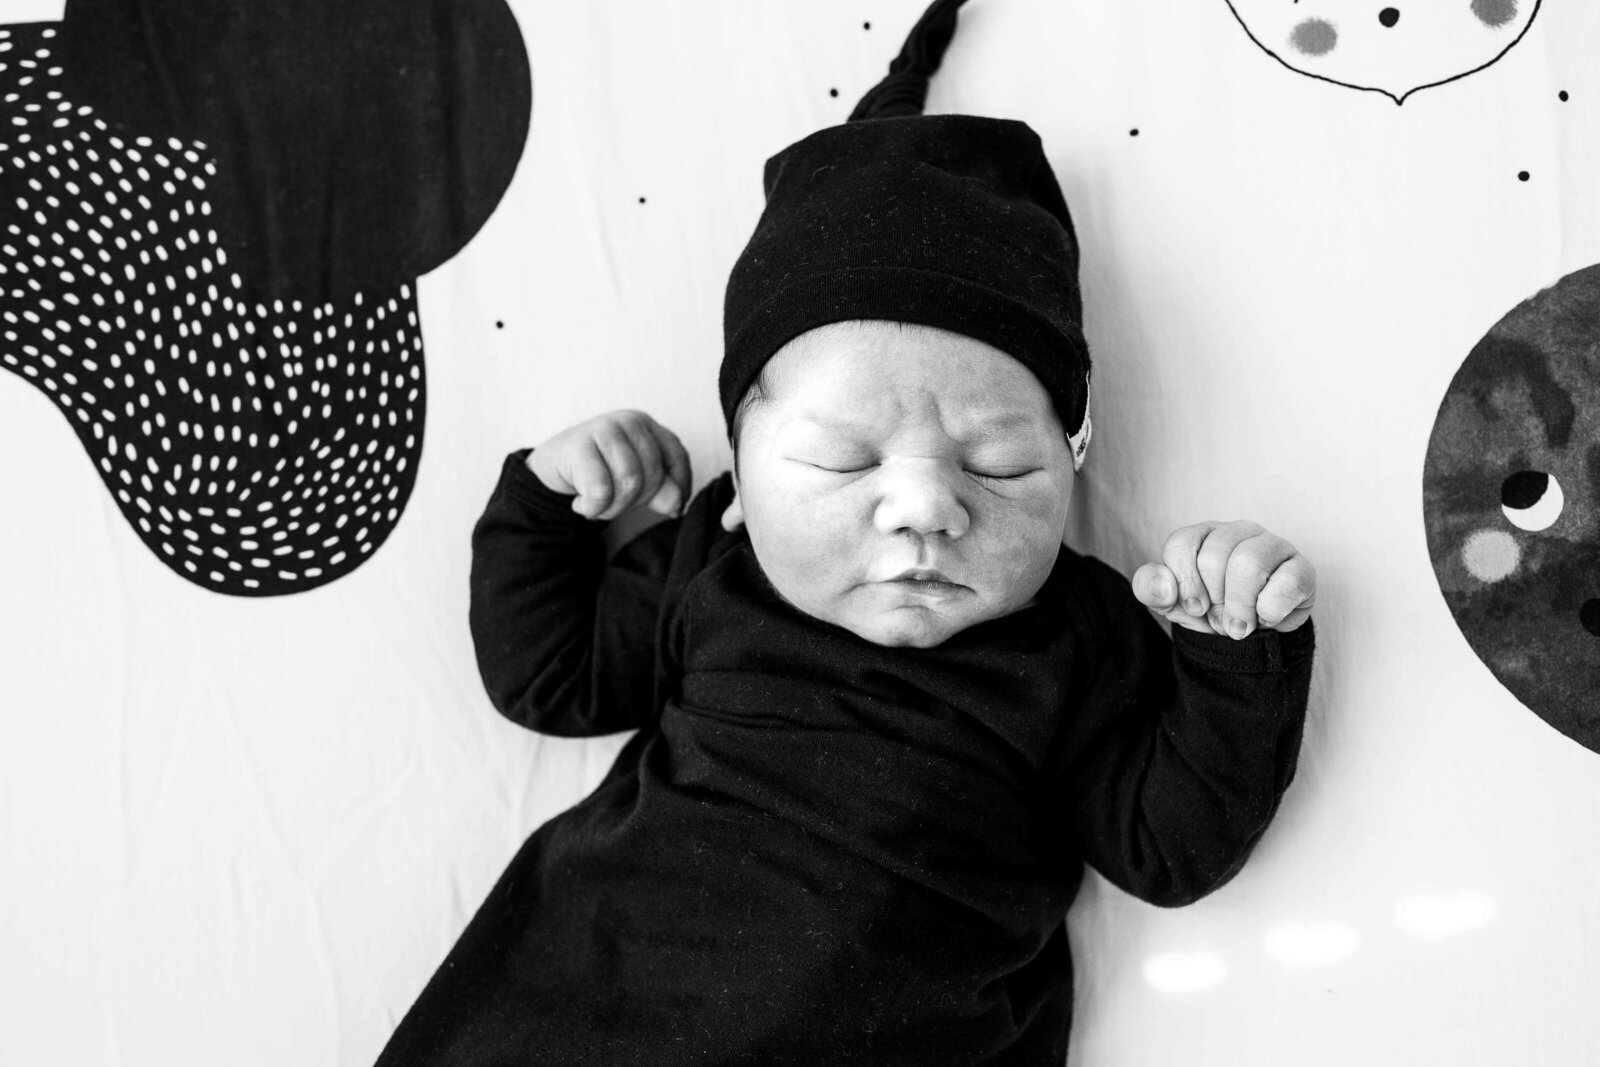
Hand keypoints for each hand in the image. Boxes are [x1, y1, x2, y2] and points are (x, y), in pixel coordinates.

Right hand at [526, 410, 692, 520]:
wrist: (551, 469)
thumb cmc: (599, 472)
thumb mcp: (636, 483)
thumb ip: (662, 491)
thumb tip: (675, 504)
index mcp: (647, 426)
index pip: (677, 456)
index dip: (679, 487)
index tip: (670, 510)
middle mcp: (629, 422)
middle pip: (653, 475)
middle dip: (635, 502)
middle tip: (613, 503)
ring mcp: (604, 428)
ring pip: (629, 483)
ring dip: (612, 508)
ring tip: (598, 504)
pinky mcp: (578, 445)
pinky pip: (600, 490)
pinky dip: (592, 508)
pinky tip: (581, 503)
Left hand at [1131, 521, 1314, 639]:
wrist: (1250, 635)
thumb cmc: (1210, 609)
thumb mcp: (1173, 603)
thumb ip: (1152, 589)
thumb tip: (1162, 586)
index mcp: (1203, 535)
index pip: (1182, 543)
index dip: (1185, 582)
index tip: (1195, 606)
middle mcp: (1238, 532)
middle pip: (1214, 557)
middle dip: (1214, 600)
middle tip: (1221, 618)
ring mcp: (1272, 545)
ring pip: (1249, 563)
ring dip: (1239, 607)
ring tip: (1240, 625)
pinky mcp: (1301, 568)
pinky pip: (1286, 584)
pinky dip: (1270, 611)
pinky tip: (1266, 616)